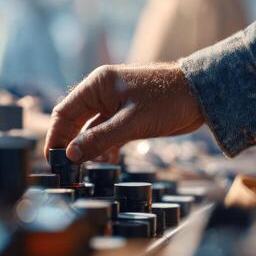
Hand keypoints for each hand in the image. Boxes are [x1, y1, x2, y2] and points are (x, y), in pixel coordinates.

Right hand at [44, 63, 203, 162]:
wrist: (201, 95)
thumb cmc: (167, 101)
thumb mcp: (131, 123)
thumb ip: (99, 138)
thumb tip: (71, 154)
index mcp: (98, 85)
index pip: (64, 112)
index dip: (55, 136)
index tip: (54, 160)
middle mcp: (102, 92)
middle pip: (75, 121)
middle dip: (70, 144)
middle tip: (68, 169)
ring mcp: (114, 104)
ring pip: (91, 129)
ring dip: (88, 148)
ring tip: (87, 169)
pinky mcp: (127, 115)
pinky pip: (107, 132)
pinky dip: (104, 147)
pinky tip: (107, 161)